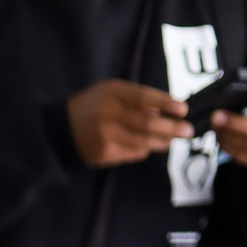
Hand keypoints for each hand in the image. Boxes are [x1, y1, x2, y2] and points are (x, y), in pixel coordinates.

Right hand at [66, 80, 191, 165]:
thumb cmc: (92, 107)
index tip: (183, 109)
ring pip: (143, 141)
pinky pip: (132, 153)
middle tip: (188, 131)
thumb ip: (135, 99)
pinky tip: (140, 146)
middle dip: (171, 128)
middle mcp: (107, 114)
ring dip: (161, 142)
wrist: (59, 129)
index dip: (165, 103)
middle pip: (146, 123)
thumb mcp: (110, 93)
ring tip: (169, 141)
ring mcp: (104, 135)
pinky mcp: (103, 153)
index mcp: (110, 93)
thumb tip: (165, 113)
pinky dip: (142, 150)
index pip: (143, 97)